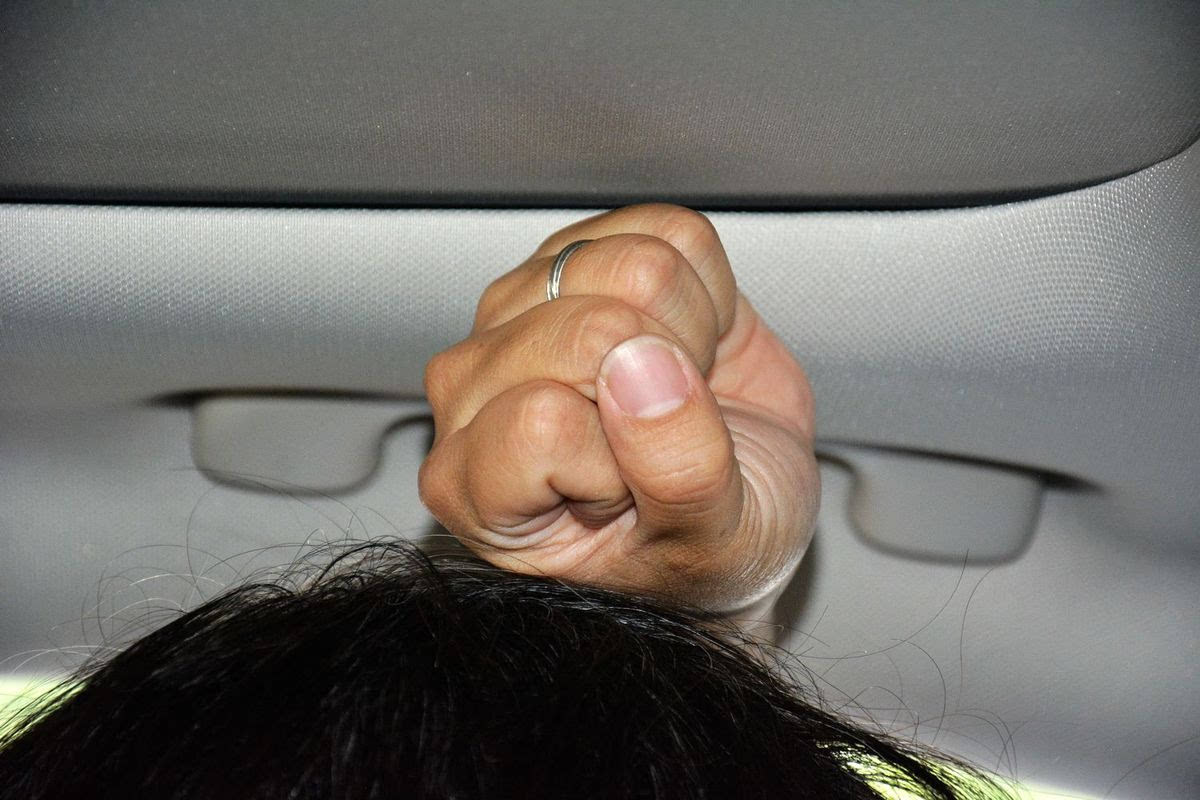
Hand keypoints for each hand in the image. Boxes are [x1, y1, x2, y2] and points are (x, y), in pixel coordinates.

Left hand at [419, 204, 818, 612]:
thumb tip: (643, 366)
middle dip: (665, 382)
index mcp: (473, 483)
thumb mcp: (710, 547)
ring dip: (686, 330)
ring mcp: (520, 311)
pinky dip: (706, 291)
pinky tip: (686, 347)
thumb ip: (678, 472)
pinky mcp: (579, 255)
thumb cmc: (699, 548)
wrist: (740, 503)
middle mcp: (475, 389)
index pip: (541, 421)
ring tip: (675, 389)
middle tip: (667, 434)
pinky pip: (668, 231)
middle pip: (588, 329)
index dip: (620, 456)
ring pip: (627, 264)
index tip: (633, 491)